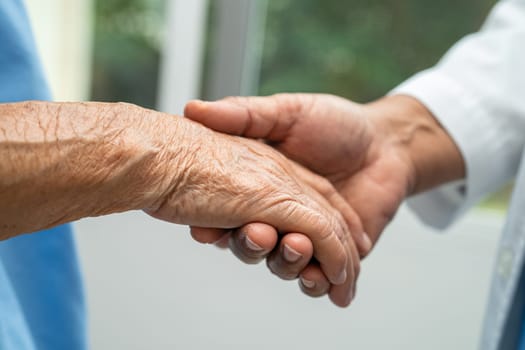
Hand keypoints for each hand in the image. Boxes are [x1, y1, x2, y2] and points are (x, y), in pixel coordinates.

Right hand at [144, 117, 362, 304]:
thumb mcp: (285, 112)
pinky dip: (320, 281)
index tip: (206, 230)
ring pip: (284, 263)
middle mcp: (277, 215)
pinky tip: (327, 279)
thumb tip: (193, 109)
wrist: (386, 141)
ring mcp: (305, 236)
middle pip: (253, 245)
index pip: (228, 214)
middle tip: (260, 232)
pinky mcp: (334, 254)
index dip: (215, 227)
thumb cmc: (336, 122)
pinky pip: (320, 276)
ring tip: (298, 247)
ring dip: (287, 262)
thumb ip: (243, 114)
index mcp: (259, 187)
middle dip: (252, 246)